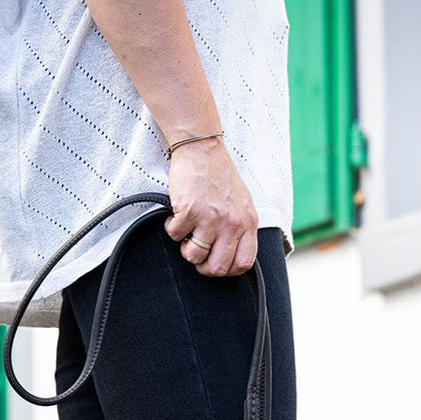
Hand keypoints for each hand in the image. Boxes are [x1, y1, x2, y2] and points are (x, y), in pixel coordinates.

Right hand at [164, 137, 258, 276]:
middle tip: (196, 253)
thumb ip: (241, 228)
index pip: (243, 264)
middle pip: (217, 268)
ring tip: (187, 231)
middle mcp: (232, 224)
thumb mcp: (242, 204)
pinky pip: (175, 236)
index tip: (216, 262)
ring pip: (194, 256)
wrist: (202, 149)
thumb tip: (232, 255)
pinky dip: (172, 228)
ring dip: (185, 247)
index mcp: (248, 223)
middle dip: (203, 266)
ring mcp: (211, 219)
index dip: (227, 270)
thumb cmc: (221, 176)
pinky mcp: (189, 211)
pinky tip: (177, 214)